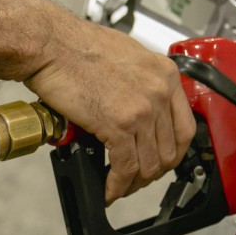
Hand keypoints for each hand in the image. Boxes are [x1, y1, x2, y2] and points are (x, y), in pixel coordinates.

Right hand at [25, 16, 194, 204]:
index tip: (160, 160)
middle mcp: (159, 91)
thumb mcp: (125, 57)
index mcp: (164, 74)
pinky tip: (109, 189)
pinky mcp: (118, 125)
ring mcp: (142, 109)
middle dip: (153, 171)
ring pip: (149, 163)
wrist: (51, 45)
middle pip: (170, 150)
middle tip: (138, 179)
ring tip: (120, 186)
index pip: (184, 127)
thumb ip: (140, 83)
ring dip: (135, 183)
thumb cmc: (76, 45)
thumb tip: (137, 107)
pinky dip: (117, 185)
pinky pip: (125, 167)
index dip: (172, 152)